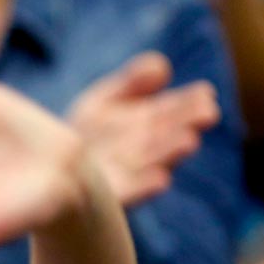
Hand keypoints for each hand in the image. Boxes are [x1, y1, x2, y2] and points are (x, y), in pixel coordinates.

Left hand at [68, 52, 219, 206]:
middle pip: (167, 136)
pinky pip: (129, 192)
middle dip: (186, 125)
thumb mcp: (105, 102)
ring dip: (170, 153)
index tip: (206, 93)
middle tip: (208, 113)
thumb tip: (161, 66)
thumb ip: (131, 84)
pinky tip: (161, 180)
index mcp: (147, 124)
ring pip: (152, 162)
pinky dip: (145, 187)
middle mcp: (143, 151)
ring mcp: (128, 175)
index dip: (189, 103)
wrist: (55, 171)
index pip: (172, 111)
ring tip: (189, 141)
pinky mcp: (110, 197)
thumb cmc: (87, 134)